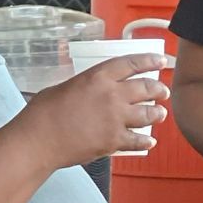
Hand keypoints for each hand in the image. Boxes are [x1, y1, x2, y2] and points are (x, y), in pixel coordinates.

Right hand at [27, 59, 167, 166]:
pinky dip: (145, 141)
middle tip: (163, 91)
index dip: (149, 61)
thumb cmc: (44, 113)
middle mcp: (112, 95)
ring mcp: (115, 119)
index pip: (131, 64)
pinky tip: (149, 141)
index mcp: (98, 77)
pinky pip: (137, 141)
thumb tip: (90, 90)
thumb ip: (85, 86)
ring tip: (161, 113)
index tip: (161, 61)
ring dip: (157, 114)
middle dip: (158, 89)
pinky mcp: (114, 141)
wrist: (39, 140)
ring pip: (148, 114)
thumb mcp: (64, 86)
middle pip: (145, 88)